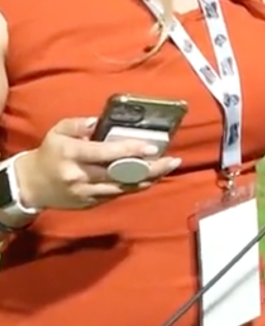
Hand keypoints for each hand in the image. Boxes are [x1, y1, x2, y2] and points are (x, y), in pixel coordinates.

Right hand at [19, 117, 181, 210]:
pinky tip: (150, 177)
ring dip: (147, 179)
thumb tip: (100, 122)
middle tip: (172, 160)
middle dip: (149, 168)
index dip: (130, 151)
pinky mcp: (89, 203)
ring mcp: (85, 193)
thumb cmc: (49, 153)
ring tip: (167, 168)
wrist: (30, 185)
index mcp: (72, 155)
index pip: (105, 153)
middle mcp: (80, 176)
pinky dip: (135, 186)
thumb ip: (79, 124)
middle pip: (120, 174)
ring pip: (122, 188)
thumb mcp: (58, 131)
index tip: (152, 147)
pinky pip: (117, 195)